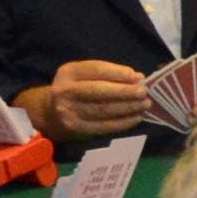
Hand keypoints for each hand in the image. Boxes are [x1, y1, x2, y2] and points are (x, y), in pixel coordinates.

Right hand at [36, 60, 154, 140]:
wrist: (51, 112)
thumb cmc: (77, 89)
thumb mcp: (85, 75)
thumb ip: (109, 74)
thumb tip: (137, 78)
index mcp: (69, 72)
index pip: (96, 70)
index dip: (118, 73)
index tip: (137, 77)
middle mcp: (65, 90)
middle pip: (99, 90)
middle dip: (125, 91)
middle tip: (144, 92)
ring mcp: (69, 111)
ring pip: (103, 109)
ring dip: (128, 107)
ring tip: (145, 105)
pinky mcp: (76, 128)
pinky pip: (104, 126)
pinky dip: (123, 122)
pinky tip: (136, 118)